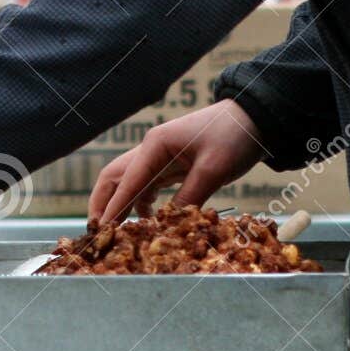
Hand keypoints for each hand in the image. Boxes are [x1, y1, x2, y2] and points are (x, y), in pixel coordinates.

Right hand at [87, 99, 266, 225]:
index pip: (127, 180)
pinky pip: (148, 185)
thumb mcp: (213, 169)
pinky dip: (140, 202)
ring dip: (120, 203)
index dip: (114, 206)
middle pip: (116, 176)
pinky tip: (144, 220)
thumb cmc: (233, 137)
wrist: (253, 119)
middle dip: (104, 202)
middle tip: (96, 230)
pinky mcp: (172, 164)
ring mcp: (160, 156)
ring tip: (114, 231)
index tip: (101, 229)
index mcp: (155, 145)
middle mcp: (151, 149)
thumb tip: (168, 225)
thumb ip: (189, 197)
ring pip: (129, 181)